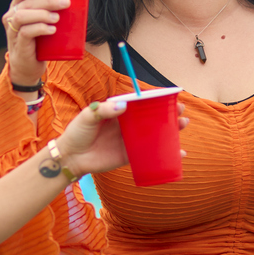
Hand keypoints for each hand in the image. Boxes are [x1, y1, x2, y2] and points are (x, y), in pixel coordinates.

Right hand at [4, 0, 70, 88]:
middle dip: (47, 0)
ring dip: (42, 14)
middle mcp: (11, 16)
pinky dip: (40, 28)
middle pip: (27, 2)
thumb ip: (53, 10)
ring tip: (57, 18)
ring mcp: (13, 31)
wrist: (29, 67)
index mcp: (18, 7)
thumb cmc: (39, 41)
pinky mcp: (18, 44)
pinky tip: (51, 30)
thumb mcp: (44, 23)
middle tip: (65, 2)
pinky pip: (26, 32)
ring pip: (22, 16)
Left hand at [56, 101, 187, 176]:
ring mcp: (130, 140)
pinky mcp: (129, 156)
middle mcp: (127, 124)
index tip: (170, 96)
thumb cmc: (77, 132)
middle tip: (182, 111)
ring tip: (183, 126)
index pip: (141, 103)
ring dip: (170, 131)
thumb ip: (103, 110)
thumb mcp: (87, 116)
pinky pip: (150, 154)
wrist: (70, 158)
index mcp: (119, 111)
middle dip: (168, 113)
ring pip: (154, 134)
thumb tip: (123, 104)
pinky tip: (178, 153)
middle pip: (152, 117)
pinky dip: (165, 154)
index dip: (156, 99)